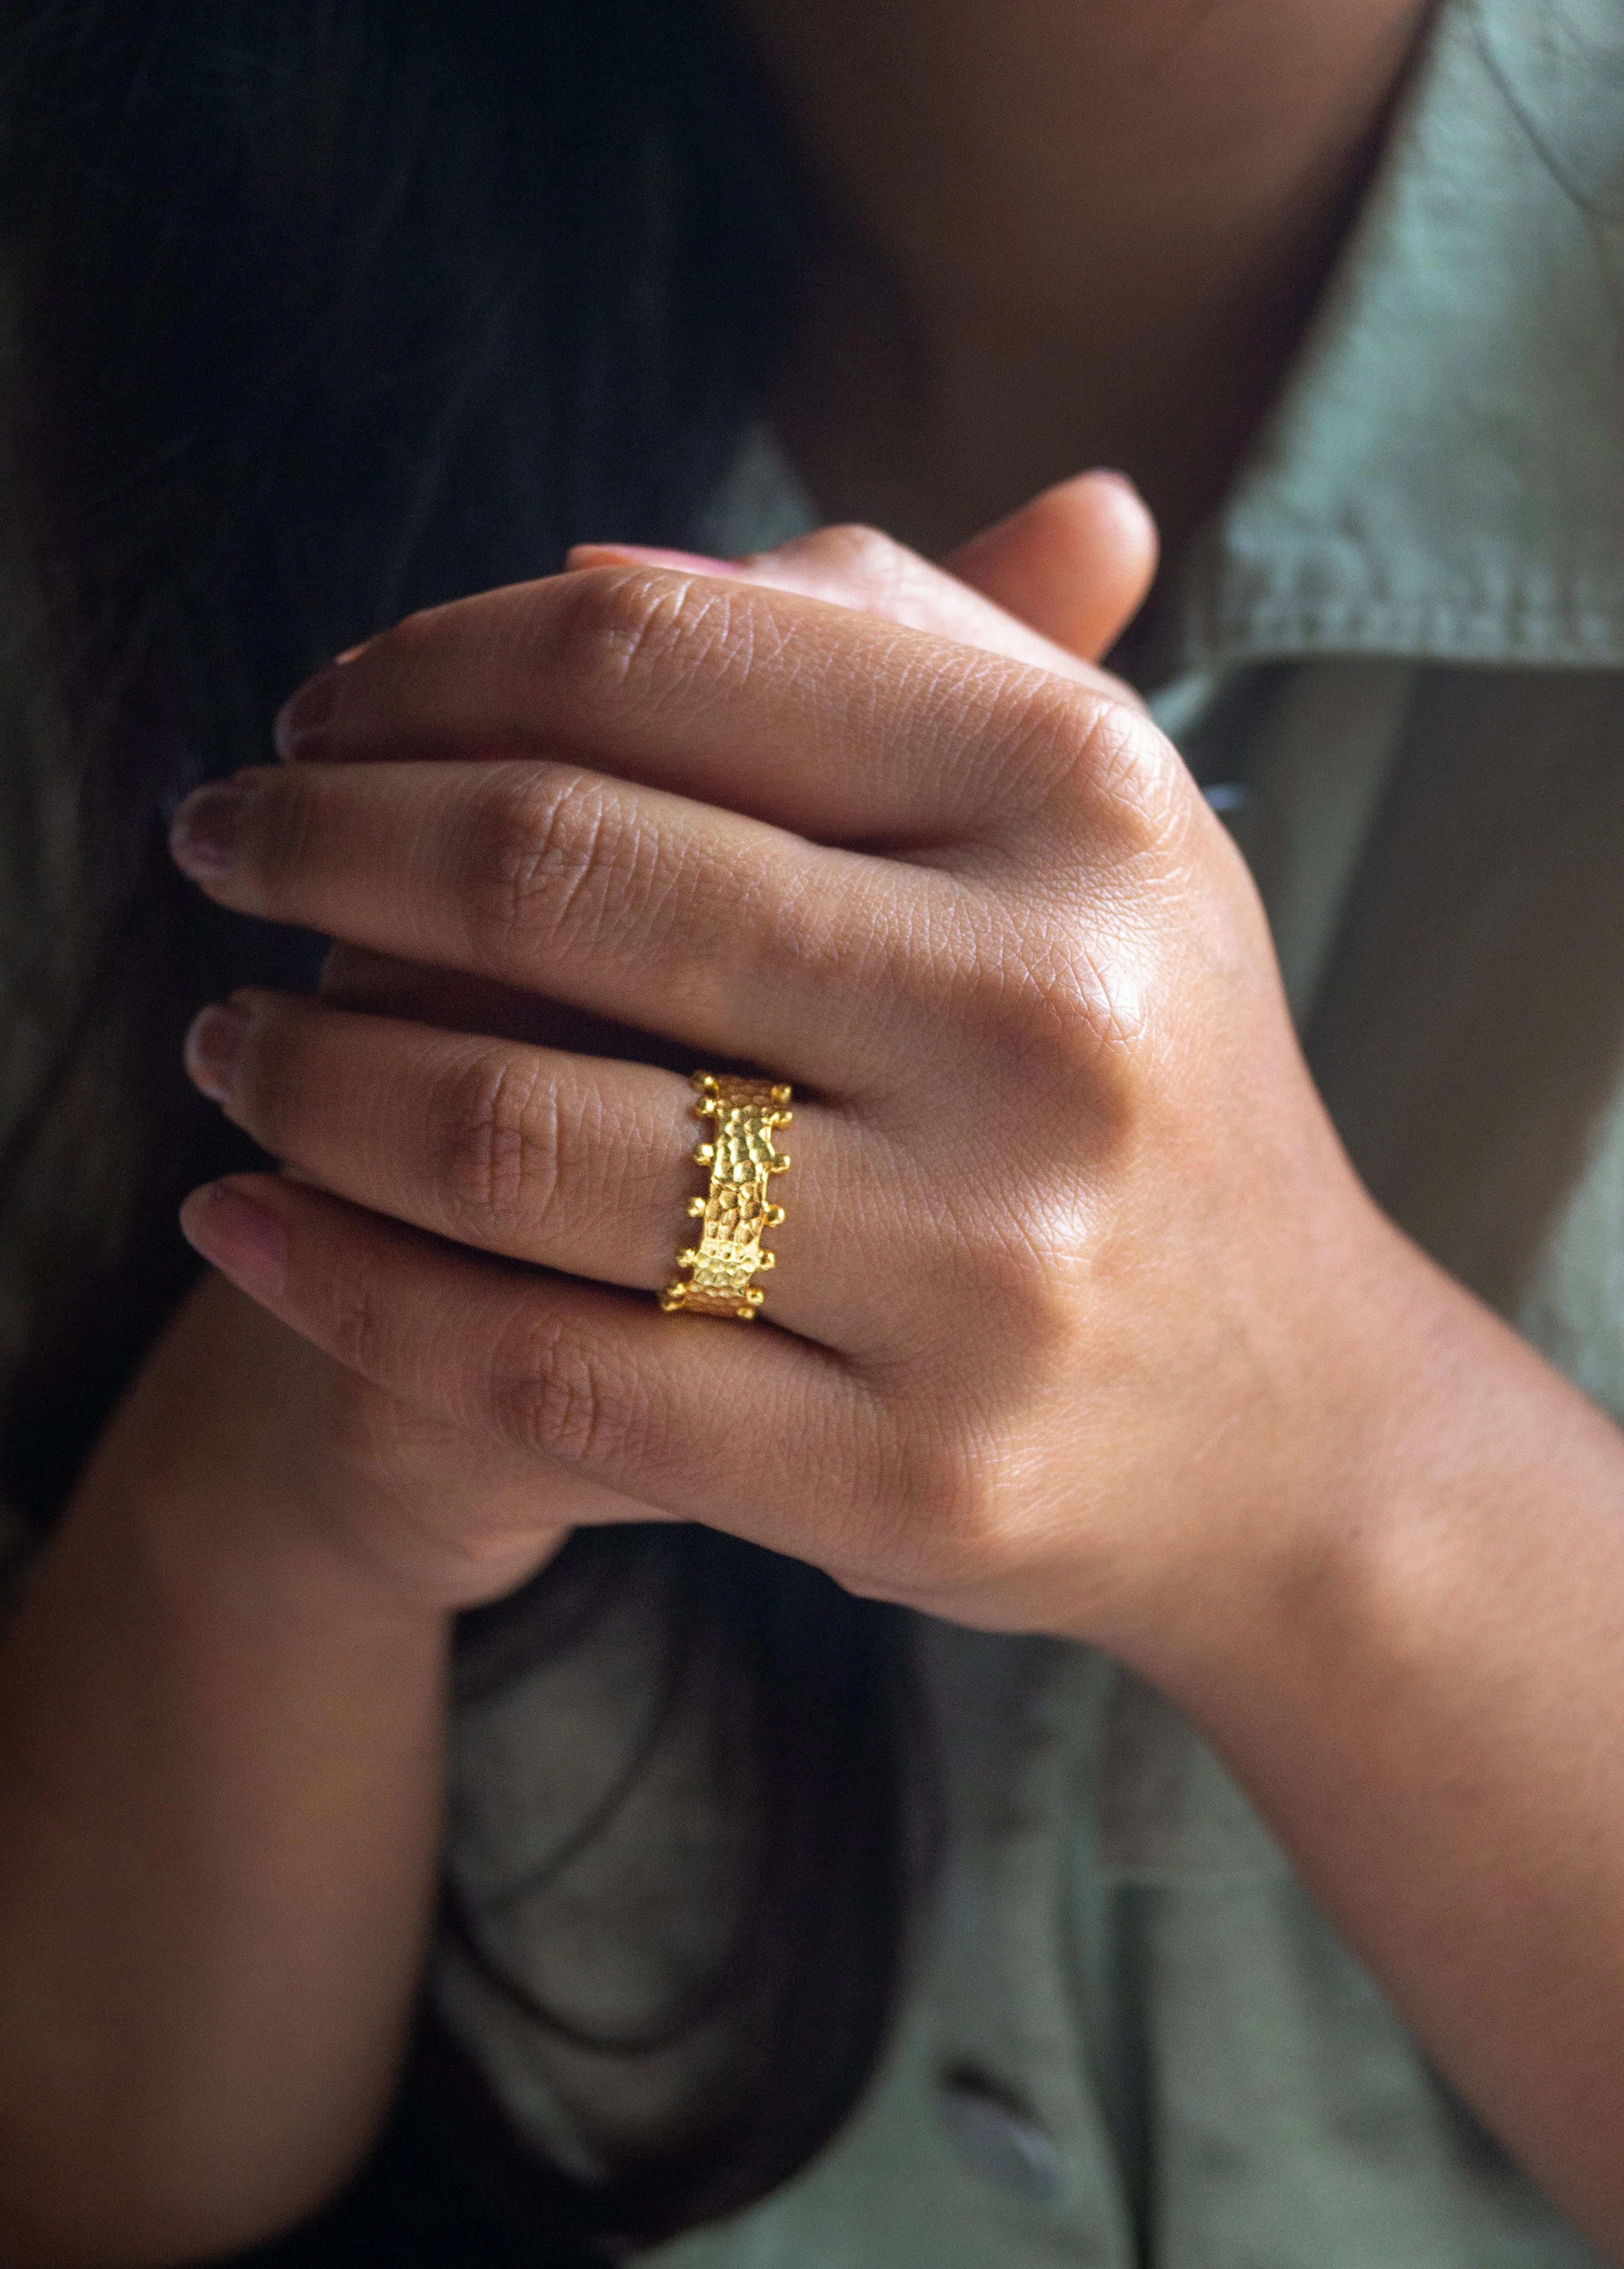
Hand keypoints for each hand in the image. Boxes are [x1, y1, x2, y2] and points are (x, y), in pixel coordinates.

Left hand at [169, 477, 1393, 1651]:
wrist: (1290, 1426)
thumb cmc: (1131, 1079)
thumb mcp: (1079, 823)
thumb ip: (881, 644)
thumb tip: (596, 569)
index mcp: (1084, 803)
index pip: (658, 655)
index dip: (430, 661)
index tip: (328, 710)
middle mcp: (1046, 1019)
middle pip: (558, 871)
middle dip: (315, 842)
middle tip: (218, 843)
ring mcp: (981, 1267)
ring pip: (515, 1134)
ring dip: (297, 1071)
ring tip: (225, 1043)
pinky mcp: (900, 1474)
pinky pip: (540, 1370)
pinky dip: (343, 1288)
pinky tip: (243, 1226)